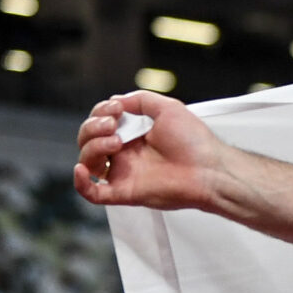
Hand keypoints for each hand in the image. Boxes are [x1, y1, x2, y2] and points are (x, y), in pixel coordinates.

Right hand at [73, 91, 223, 210]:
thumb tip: (116, 101)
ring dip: (92, 146)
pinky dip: (81, 182)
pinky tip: (82, 169)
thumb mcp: (168, 108)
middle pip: (87, 140)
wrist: (211, 169)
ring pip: (87, 161)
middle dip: (93, 127)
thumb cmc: (196, 142)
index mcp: (132, 136)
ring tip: (116, 142)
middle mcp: (124, 155)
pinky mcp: (125, 192)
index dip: (100, 112)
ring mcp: (123, 173)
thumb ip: (140, 100)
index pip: (99, 123)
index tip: (118, 108)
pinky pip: (92, 193)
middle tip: (114, 124)